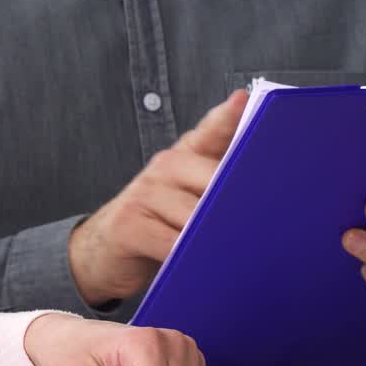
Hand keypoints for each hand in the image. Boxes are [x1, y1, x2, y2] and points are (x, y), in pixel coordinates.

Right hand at [69, 90, 247, 306]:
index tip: (242, 101)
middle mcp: (164, 166)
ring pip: (197, 217)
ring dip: (217, 238)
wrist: (101, 251)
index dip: (227, 116)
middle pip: (215, 180)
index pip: (210, 130)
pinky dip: (192, 259)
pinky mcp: (130, 224)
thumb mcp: (186, 198)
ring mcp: (144, 193)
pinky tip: (200, 264)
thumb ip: (218, 186)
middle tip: (264, 223)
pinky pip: (173, 244)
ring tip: (232, 250)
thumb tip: (263, 193)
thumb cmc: (157, 223)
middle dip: (238, 204)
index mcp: (184, 156)